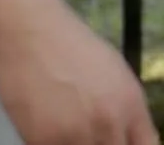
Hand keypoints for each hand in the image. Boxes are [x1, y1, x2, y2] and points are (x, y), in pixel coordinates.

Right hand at [0, 0, 157, 144]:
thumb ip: (123, 108)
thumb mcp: (114, 73)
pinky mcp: (42, 140)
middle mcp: (109, 122)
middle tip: (89, 136)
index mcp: (131, 104)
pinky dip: (51, 143)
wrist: (31, 30)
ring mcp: (75, 135)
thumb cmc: (72, 46)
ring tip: (65, 127)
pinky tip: (45, 128)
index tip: (122, 144)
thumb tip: (125, 132)